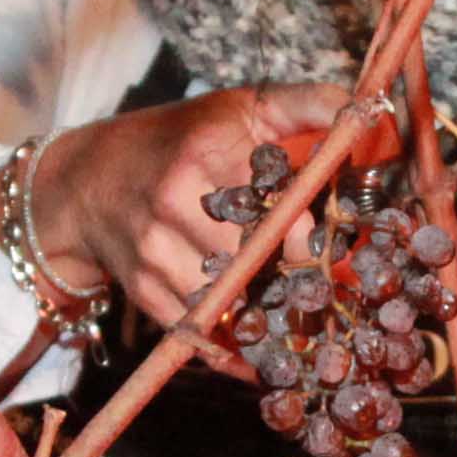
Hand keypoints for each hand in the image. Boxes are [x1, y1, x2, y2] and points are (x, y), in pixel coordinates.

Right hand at [19, 82, 352, 367]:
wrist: (86, 184)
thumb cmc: (178, 142)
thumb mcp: (240, 108)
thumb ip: (307, 104)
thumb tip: (371, 114)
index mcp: (204, 153)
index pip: (274, 207)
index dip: (307, 234)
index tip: (322, 241)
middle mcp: (174, 204)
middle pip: (255, 261)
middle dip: (293, 281)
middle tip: (320, 289)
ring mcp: (155, 253)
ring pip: (232, 303)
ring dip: (269, 316)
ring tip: (294, 316)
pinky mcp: (146, 293)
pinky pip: (202, 335)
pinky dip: (236, 350)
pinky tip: (263, 352)